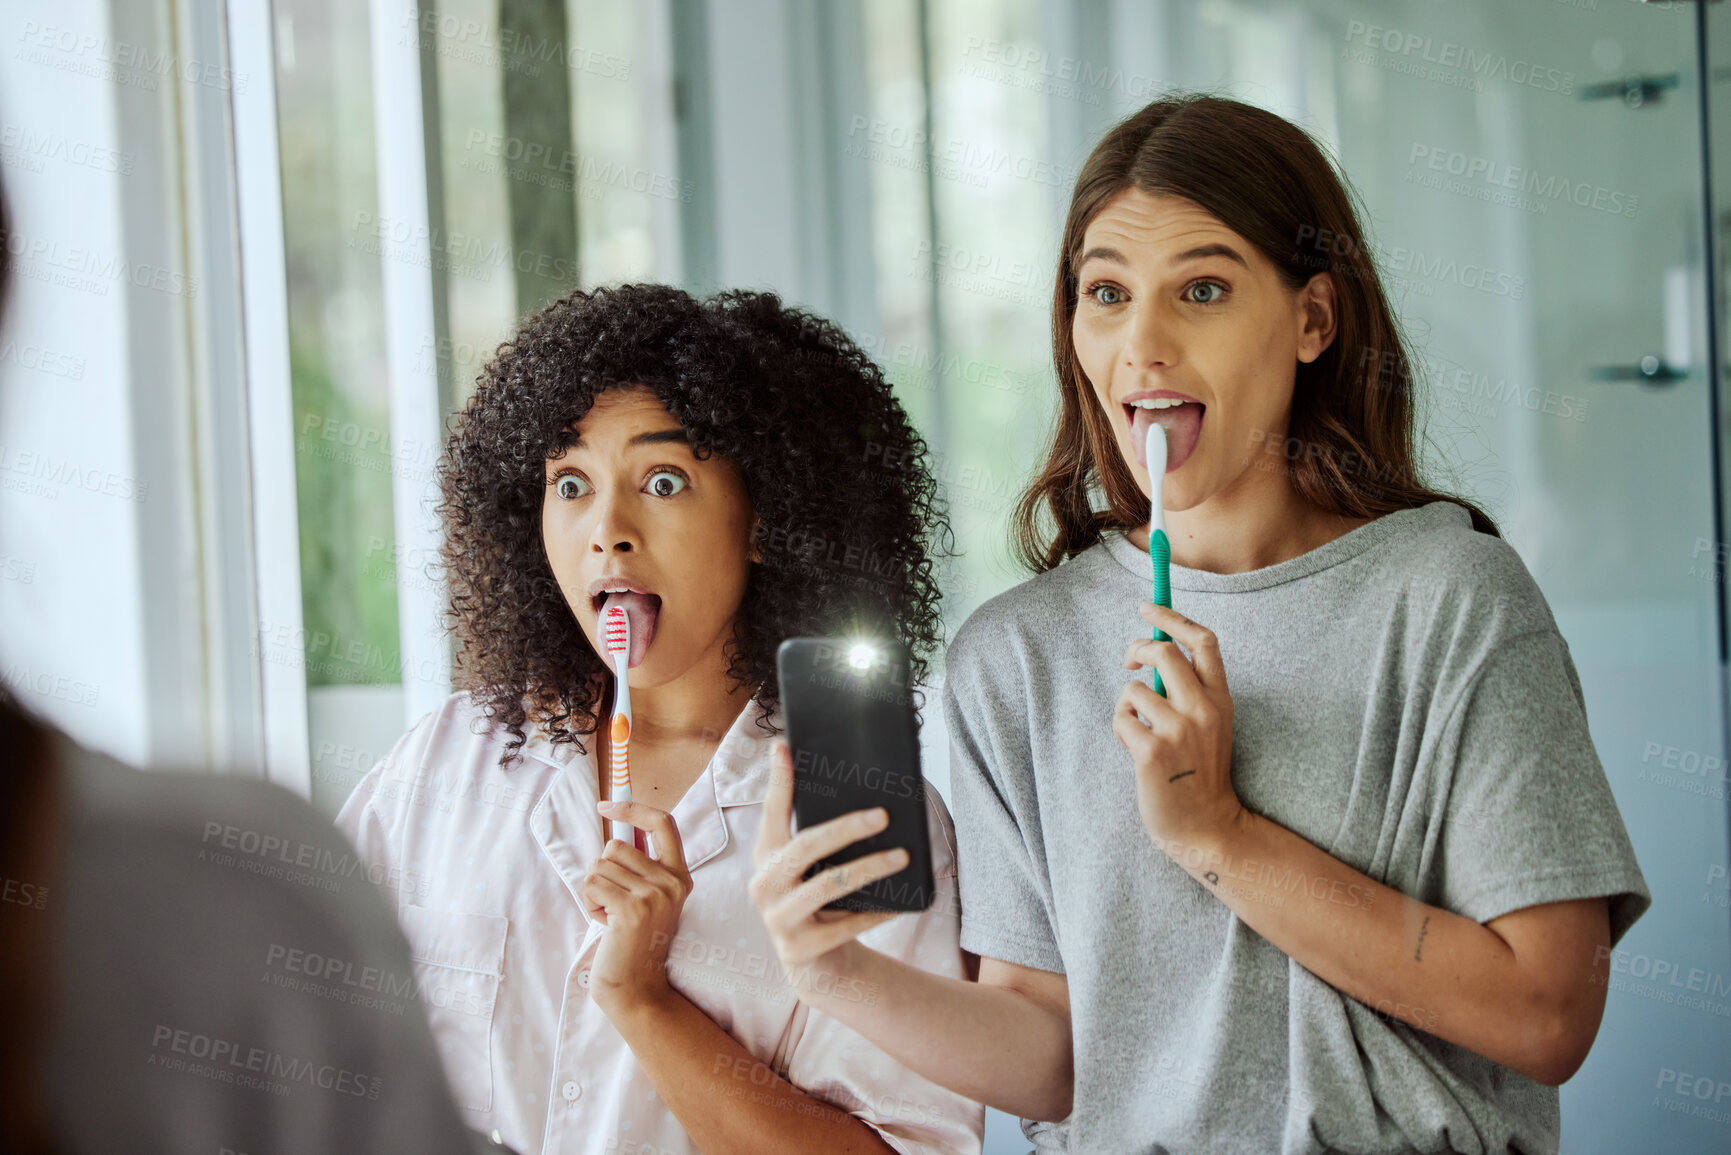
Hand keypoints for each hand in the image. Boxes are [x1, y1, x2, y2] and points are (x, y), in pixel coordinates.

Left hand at [581, 800, 691, 1014]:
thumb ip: (639, 865)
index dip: (633, 808)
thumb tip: (618, 827)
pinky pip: (592, 884)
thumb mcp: (647, 897)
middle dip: (602, 870)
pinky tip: (603, 923)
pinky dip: (588, 903)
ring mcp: (656, 895)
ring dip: (593, 889)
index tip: (607, 807)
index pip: (663, 823)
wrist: (635, 986)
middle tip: (613, 902)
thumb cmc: (632, 940)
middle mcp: (674, 882)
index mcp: (680, 875)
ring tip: (609, 915)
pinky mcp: (633, 909)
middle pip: (617, 846)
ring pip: (600, 865)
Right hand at [749, 741, 904, 997]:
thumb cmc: (818, 900)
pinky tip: (900, 901)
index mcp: (766, 856)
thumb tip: (859, 793)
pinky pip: (847, 925)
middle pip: (806, 846)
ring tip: (901, 856)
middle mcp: (764, 884)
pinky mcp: (801, 948)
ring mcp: (779, 919)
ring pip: (829, 885)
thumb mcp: (809, 867)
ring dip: (870, 868)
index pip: (771, 811)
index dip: (778, 780)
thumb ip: (820, 834)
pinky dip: (876, 911)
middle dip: (846, 828)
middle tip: (882, 815)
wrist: (814, 963)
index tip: (784, 747)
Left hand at [1114, 601, 1244, 853]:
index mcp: (1221, 699)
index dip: (1173, 618)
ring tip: (1140, 732)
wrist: (1207, 827)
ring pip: (1134, 689)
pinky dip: (1122, 729)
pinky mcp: (1153, 751)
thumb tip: (1155, 654)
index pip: (1204, 641)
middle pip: (1164, 651)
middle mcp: (1203, 709)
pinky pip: (1122, 718)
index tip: (1149, 607)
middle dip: (1137, 648)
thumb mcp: (1210, 726)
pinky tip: (1135, 750)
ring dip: (1128, 705)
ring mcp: (1179, 729)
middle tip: (1129, 661)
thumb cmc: (1201, 774)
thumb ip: (1191, 693)